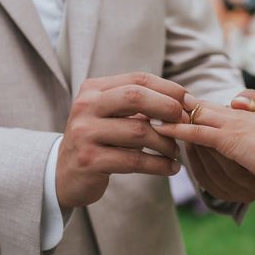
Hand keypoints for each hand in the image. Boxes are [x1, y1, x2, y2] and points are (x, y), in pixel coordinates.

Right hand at [56, 73, 187, 208]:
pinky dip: (159, 165)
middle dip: (168, 109)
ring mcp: (85, 133)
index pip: (138, 79)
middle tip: (186, 123)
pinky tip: (170, 168)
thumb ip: (140, 106)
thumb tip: (185, 101)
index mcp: (93, 89)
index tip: (190, 102)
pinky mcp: (89, 160)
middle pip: (136, 97)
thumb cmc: (100, 141)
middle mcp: (85, 106)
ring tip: (176, 152)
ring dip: (166, 143)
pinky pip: (134, 160)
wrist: (65, 175)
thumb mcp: (113, 116)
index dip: (169, 89)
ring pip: (139, 131)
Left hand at [156, 94, 254, 189]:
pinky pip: (198, 133)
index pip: (212, 107)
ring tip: (148, 116)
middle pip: (199, 108)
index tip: (172, 103)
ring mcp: (231, 126)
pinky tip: (162, 130)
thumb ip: (254, 134)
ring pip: (194, 120)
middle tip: (149, 104)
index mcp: (244, 115)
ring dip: (171, 120)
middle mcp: (235, 116)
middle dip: (174, 106)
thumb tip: (241, 129)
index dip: (191, 105)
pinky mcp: (229, 139)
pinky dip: (179, 130)